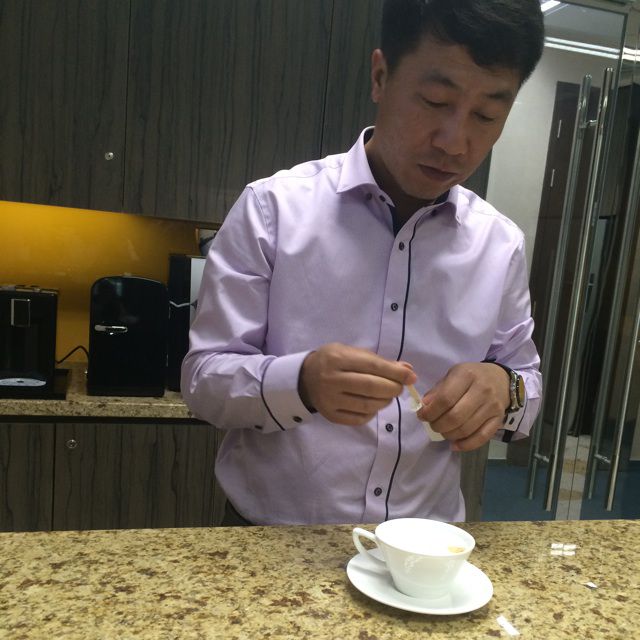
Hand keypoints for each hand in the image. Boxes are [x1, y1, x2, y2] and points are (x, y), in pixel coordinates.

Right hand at [298, 343, 416, 425]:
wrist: (305, 378)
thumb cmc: (333, 361)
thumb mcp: (351, 352)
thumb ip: (378, 361)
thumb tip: (407, 370)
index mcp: (337, 359)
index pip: (373, 367)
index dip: (396, 373)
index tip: (411, 377)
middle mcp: (332, 380)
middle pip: (371, 388)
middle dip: (393, 388)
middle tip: (399, 388)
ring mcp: (330, 400)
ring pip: (367, 405)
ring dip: (385, 401)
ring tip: (388, 395)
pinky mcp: (331, 416)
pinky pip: (359, 418)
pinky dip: (372, 412)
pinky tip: (373, 405)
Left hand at [416, 362, 509, 451]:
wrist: (500, 379)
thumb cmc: (471, 377)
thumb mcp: (453, 375)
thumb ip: (438, 390)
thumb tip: (424, 406)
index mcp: (466, 375)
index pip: (445, 399)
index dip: (430, 411)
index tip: (422, 416)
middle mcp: (482, 390)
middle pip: (455, 417)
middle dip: (438, 425)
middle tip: (432, 425)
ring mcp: (492, 406)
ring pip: (466, 429)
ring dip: (449, 435)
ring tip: (443, 431)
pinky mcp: (499, 419)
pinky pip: (481, 438)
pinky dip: (466, 445)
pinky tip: (454, 445)